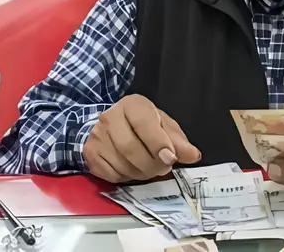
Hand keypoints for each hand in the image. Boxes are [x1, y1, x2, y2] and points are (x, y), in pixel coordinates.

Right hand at [84, 95, 200, 182]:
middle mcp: (109, 117)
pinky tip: (133, 170)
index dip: (158, 143)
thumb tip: (193, 155)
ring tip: (150, 169)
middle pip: (130, 148)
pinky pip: (111, 175)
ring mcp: (97, 136)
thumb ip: (178, 141)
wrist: (109, 126)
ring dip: (141, 173)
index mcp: (132, 105)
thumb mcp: (163, 126)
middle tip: (163, 168)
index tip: (171, 158)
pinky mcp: (90, 154)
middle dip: (152, 164)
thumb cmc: (141, 124)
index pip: (144, 124)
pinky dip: (127, 178)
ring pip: (121, 164)